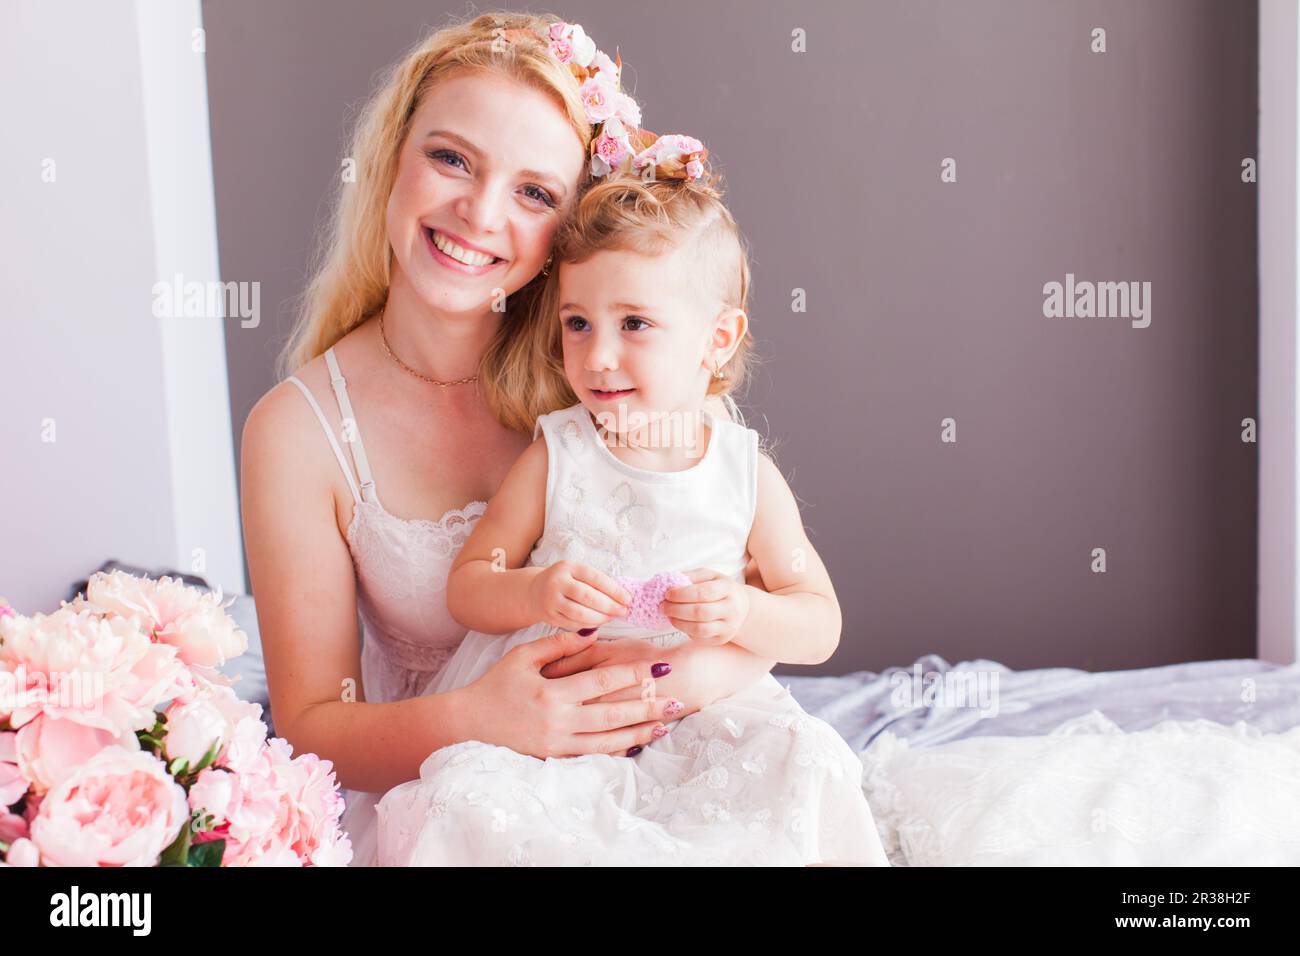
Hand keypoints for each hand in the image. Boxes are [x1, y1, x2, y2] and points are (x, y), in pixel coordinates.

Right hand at [465, 629, 679, 758]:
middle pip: (613, 713)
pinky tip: (637, 745)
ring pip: (608, 740)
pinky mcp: (554, 758)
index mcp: (552, 693)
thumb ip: (557, 644)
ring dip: (639, 732)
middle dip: (647, 706)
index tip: (659, 665)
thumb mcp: (522, 657)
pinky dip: (616, 750)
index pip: (602, 680)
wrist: (466, 726)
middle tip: (677, 699)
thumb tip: (592, 632)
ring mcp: (557, 744)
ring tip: (665, 725)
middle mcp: (558, 721)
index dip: (634, 673)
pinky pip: (592, 756)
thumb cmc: (494, 686)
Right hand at [527, 560, 631, 631]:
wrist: (534, 591)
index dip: (614, 590)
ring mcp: (551, 600)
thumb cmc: (565, 581)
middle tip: (623, 611)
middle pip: (588, 597)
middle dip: (609, 606)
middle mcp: (557, 582)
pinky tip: (598, 623)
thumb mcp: (577, 573)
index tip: (628, 599)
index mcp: (569, 567)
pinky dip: (589, 625)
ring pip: (580, 614)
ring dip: (600, 619)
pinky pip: (573, 624)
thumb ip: (596, 581)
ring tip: (611, 618)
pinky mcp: (549, 616)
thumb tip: (623, 597)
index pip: (595, 578)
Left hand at [661, 567, 749, 645]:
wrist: (741, 607)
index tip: (668, 594)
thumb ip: (691, 576)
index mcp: (728, 588)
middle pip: (700, 612)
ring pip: (699, 629)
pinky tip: (680, 623)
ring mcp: (728, 626)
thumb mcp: (709, 576)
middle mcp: (732, 609)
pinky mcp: (722, 639)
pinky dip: (685, 631)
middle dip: (676, 609)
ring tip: (669, 615)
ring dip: (678, 623)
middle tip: (663, 606)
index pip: (704, 592)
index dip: (682, 594)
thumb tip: (669, 581)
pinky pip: (700, 639)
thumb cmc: (719, 589)